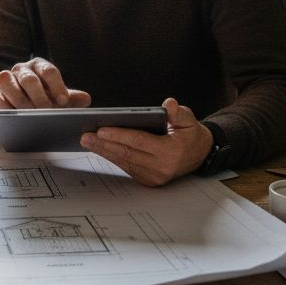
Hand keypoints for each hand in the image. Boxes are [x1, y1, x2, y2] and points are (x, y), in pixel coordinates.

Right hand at [0, 57, 91, 108]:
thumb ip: (71, 97)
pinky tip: (13, 117)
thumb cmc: (42, 97)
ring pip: (7, 82)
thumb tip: (86, 99)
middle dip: (39, 96)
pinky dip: (2, 107)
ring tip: (30, 116)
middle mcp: (22, 70)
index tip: (63, 101)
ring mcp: (5, 80)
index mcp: (40, 66)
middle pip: (29, 79)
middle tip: (47, 112)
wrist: (18, 102)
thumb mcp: (57, 96)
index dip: (57, 86)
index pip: (49, 71)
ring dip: (19, 100)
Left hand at [80, 98, 211, 186]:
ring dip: (104, 151)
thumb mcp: (188, 119)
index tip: (102, 130)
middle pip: (127, 153)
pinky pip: (127, 167)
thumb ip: (178, 112)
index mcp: (171, 151)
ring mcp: (154, 176)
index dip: (120, 135)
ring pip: (124, 161)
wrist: (200, 155)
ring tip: (88, 141)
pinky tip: (100, 148)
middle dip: (104, 144)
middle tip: (86, 136)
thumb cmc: (190, 134)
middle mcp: (161, 167)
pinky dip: (113, 157)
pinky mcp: (148, 180)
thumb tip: (169, 104)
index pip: (140, 142)